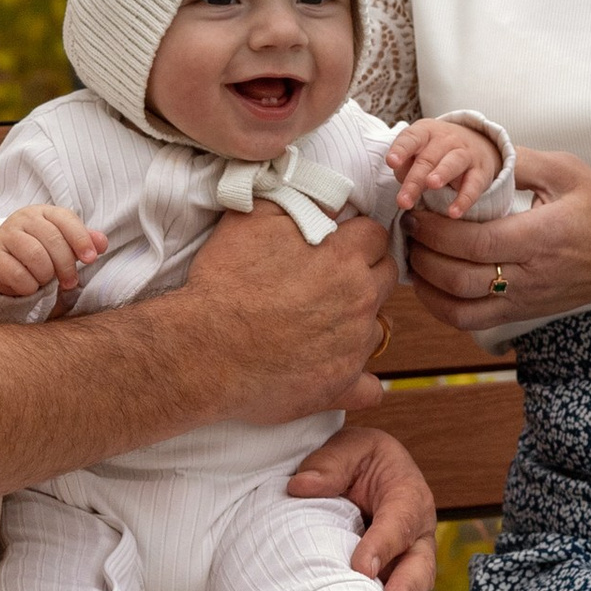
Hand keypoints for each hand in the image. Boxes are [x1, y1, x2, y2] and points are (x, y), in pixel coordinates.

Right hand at [0, 203, 106, 311]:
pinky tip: (30, 285)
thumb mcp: (62, 243)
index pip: (66, 219)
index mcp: (43, 212)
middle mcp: (23, 219)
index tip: (90, 259)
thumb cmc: (37, 249)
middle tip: (70, 282)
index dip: (81, 239)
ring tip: (46, 281)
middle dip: (66, 265)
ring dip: (47, 275)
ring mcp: (6, 236)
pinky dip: (30, 286)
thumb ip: (83, 241)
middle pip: (53, 240)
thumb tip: (102, 243)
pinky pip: (18, 274)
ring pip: (36, 256)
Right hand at [167, 203, 392, 421]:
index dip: (356, 237)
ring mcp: (353, 346)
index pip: (375, 236)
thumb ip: (295, 200)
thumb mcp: (253, 219)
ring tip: (324, 325)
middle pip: (385, 277)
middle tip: (331, 281)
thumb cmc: (226, 282)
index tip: (338, 244)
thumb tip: (322, 200)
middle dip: (365, 274)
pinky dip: (359, 383)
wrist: (205, 348)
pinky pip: (370, 390)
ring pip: (379, 329)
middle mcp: (359, 300)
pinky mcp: (340, 386)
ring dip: (360, 324)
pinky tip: (339, 373)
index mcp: (344, 257)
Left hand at [288, 422, 437, 590]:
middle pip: (420, 565)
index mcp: (408, 495)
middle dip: (408, 588)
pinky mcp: (396, 583)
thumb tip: (301, 486)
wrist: (362, 477)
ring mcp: (409, 563)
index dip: (384, 545)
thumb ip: (329, 464)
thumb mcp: (348, 447)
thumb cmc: (357, 461)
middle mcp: (417, 534)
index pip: (400, 520)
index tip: (361, 566)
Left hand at [386, 115, 504, 221]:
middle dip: (414, 180)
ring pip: (452, 163)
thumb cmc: (435, 153)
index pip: (411, 138)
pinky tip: (454, 213)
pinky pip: (473, 186)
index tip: (391, 162)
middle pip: (427, 159)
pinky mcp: (480, 172)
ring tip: (432, 185)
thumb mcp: (417, 152)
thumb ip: (405, 167)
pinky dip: (464, 199)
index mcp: (425, 133)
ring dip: (442, 173)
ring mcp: (465, 154)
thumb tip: (403, 183)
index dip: (401, 149)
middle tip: (403, 201)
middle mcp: (446, 140)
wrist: (478, 144)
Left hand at [409, 147, 590, 330]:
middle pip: (459, 277)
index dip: (436, 232)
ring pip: (459, 307)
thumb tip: (476, 152)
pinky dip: (441, 308)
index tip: (417, 212)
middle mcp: (530, 276)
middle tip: (408, 229)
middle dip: (423, 254)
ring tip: (413, 255)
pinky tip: (429, 285)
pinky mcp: (521, 313)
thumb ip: (519, 162)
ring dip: (426, 284)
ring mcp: (524, 300)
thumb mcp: (566, 171)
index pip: (474, 243)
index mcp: (540, 237)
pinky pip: (470, 322)